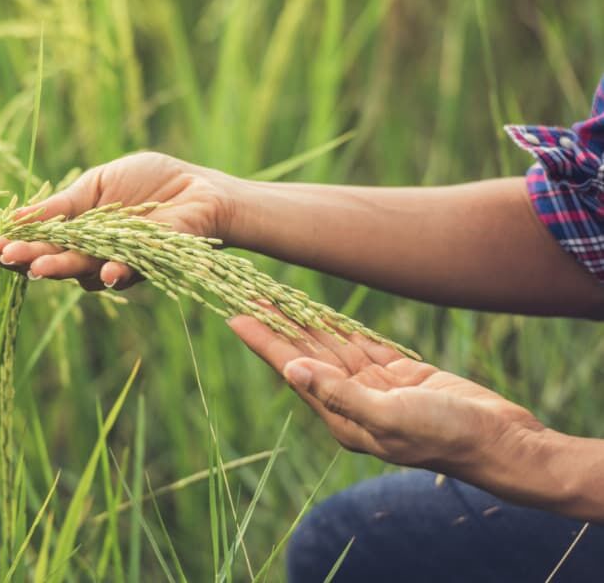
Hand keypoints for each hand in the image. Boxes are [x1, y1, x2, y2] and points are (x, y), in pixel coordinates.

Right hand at [0, 152, 241, 289]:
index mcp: (77, 231)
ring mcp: (118, 262)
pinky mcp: (149, 264)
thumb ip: (62, 205)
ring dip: (62, 268)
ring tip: (40, 266)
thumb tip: (16, 218)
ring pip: (84, 271)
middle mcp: (93, 253)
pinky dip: (114, 272)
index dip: (15, 244)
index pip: (40, 241)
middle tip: (8, 258)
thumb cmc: (150, 182)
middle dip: (30, 259)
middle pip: (55, 260)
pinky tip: (105, 271)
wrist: (199, 188)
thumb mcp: (97, 184)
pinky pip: (126, 272)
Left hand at [227, 314, 545, 474]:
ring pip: (331, 348)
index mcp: (342, 417)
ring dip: (304, 323)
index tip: (235, 316)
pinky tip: (319, 313)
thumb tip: (293, 371)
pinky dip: (340, 327)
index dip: (264, 342)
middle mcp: (352, 402)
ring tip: (275, 297)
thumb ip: (339, 394)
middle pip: (305, 355)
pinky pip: (362, 346)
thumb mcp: (389, 416)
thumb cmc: (445, 435)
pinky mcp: (400, 377)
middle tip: (248, 294)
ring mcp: (376, 389)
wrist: (499, 441)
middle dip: (277, 326)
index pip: (292, 371)